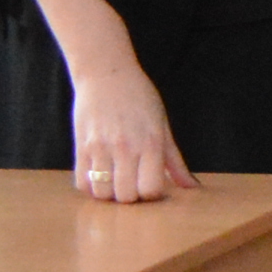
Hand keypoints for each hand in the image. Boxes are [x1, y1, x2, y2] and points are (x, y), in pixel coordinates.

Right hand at [67, 58, 195, 201]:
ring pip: (102, 193)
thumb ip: (175, 161)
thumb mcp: (163, 127)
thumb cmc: (140, 99)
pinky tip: (99, 177)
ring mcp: (100, 148)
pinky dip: (91, 188)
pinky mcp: (80, 147)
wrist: (107, 74)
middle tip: (133, 185)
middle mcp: (126, 148)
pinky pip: (81, 183)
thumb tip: (192, 187)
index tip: (151, 185)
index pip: (151, 189)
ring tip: (116, 182)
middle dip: (131, 197)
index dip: (152, 194)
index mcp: (151, 143)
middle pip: (126, 197)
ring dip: (110, 194)